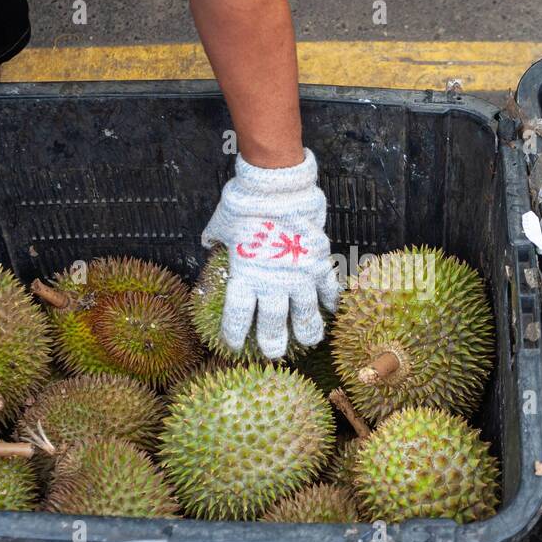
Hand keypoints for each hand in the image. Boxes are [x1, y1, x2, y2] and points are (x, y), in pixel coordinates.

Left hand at [201, 149, 339, 357]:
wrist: (276, 187)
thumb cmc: (244, 204)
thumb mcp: (221, 224)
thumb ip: (217, 240)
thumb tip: (209, 244)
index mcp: (244, 277)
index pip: (238, 316)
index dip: (235, 334)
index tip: (234, 345)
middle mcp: (272, 283)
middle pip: (272, 323)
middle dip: (272, 342)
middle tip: (273, 354)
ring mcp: (298, 275)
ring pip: (305, 313)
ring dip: (307, 330)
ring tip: (310, 342)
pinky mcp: (318, 263)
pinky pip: (327, 288)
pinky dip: (330, 300)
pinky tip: (332, 310)